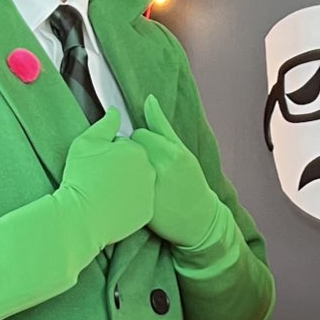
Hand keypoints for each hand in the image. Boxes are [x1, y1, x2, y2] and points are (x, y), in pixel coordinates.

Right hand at [59, 110, 154, 250]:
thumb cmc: (82, 176)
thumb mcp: (87, 142)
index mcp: (137, 150)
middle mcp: (149, 170)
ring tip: (106, 194)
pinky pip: (139, 205)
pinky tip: (113, 207)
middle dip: (121, 169)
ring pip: (138, 185)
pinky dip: (128, 205)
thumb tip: (115, 110)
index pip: (125, 147)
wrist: (81, 215)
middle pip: (135, 165)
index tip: (98, 165)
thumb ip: (105, 124)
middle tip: (101, 180)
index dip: (109, 155)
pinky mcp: (147, 213)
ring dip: (125, 187)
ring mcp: (150, 193)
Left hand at [133, 94, 221, 249]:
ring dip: (125, 170)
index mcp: (169, 152)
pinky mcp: (138, 205)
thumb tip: (148, 98)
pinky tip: (133, 193)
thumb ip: (161, 124)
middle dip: (132, 155)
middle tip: (145, 167)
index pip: (138, 134)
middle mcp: (157, 168)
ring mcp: (147, 188)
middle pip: (128, 149)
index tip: (152, 153)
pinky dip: (123, 187)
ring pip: (122, 167)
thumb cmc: (190, 181)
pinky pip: (120, 187)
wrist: (198, 220)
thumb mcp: (182, 150)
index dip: (143, 142)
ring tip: (138, 179)